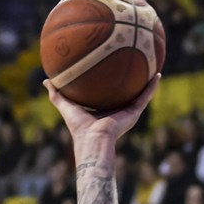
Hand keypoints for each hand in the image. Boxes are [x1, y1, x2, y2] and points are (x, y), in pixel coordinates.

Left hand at [43, 74, 160, 142]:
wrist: (93, 139)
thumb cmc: (78, 127)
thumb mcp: (66, 106)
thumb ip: (56, 94)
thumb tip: (46, 81)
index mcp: (102, 110)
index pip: (107, 94)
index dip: (109, 84)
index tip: (110, 69)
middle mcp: (116, 110)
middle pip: (125, 93)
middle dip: (130, 81)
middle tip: (133, 64)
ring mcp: (127, 112)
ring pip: (139, 94)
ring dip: (146, 82)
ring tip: (153, 66)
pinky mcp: (134, 113)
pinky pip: (145, 97)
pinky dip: (152, 87)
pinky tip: (157, 74)